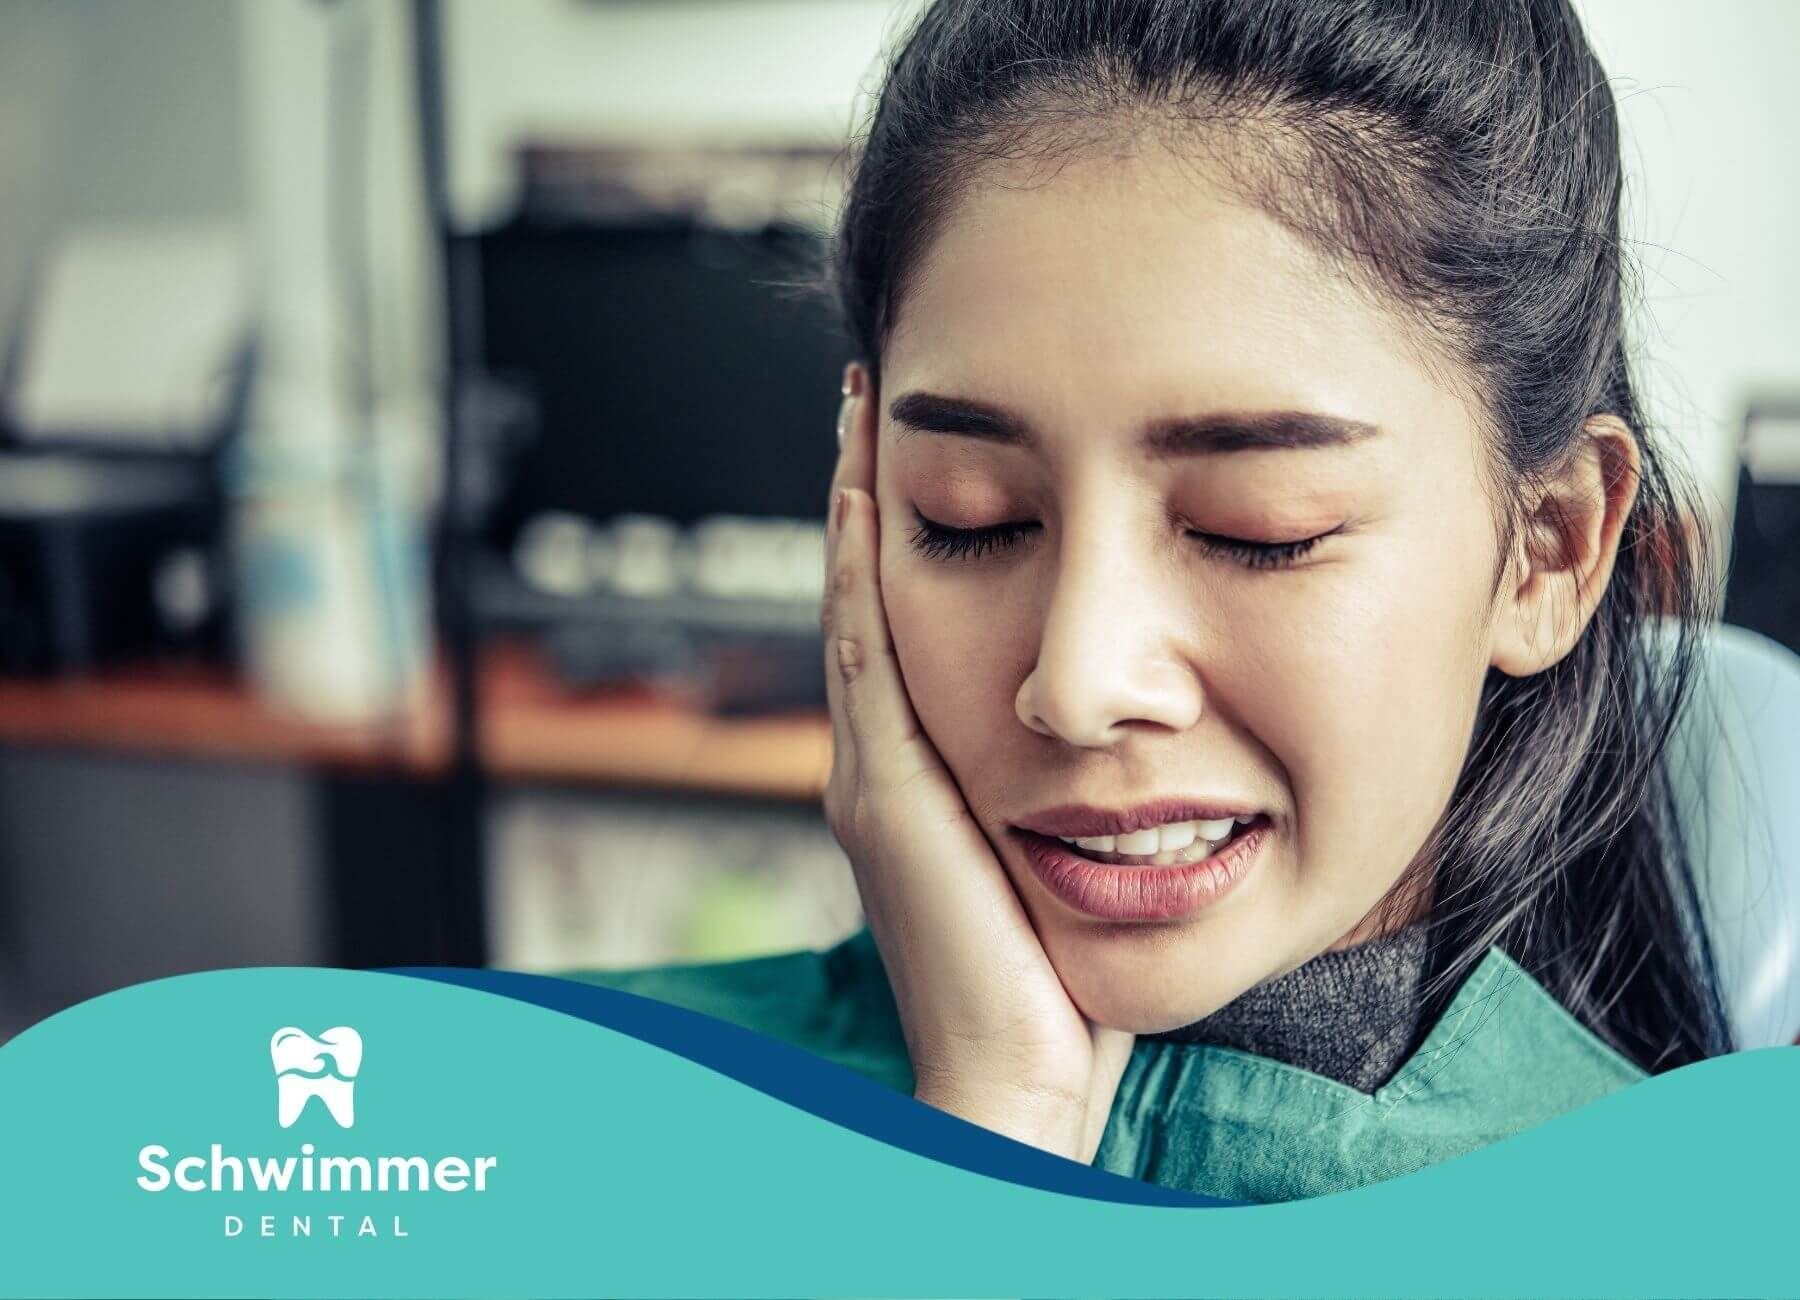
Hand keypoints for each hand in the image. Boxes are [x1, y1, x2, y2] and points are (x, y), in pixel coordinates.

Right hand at [820, 362, 1134, 1162]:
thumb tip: (1154, 745)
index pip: (908, 624)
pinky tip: (865, 496)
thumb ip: (1083, 798)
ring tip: (861, 413)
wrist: (1018, 1078)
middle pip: (869, 595)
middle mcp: (883, 762)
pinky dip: (861, 568)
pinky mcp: (885, 790)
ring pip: (859, 605)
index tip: (915, 447)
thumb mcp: (1071, 862)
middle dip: (866, 493)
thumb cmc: (1057, 985)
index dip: (903, 534)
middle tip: (872, 395)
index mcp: (928, 776)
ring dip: (855, 505)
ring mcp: (873, 773)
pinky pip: (870, 652)